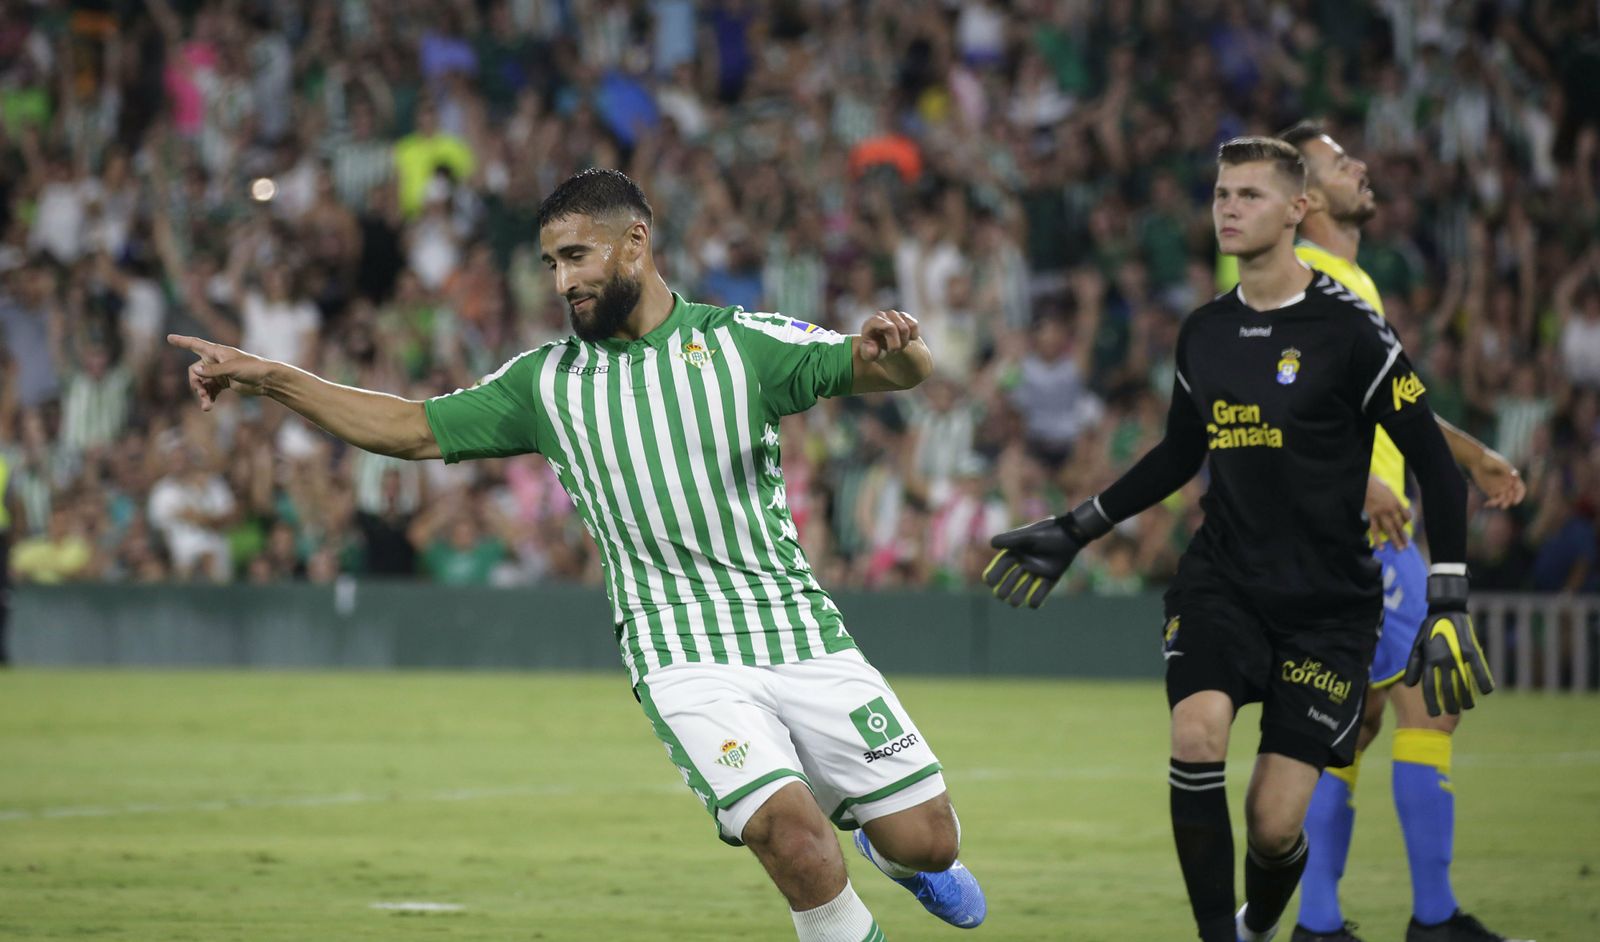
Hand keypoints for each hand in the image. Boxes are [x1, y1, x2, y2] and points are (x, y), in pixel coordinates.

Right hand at [167, 334, 275, 410]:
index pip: (195, 344)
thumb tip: (194, 370)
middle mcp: (215, 360)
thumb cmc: (251, 368)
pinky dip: (209, 398)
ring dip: (202, 394)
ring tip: (206, 406)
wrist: (266, 380)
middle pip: (195, 371)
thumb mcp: (231, 368)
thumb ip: (212, 370)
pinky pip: (210, 390)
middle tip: (202, 394)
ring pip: (202, 383)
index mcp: (216, 351)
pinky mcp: (223, 383)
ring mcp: (219, 372)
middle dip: (196, 384)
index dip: (182, 341)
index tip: (169, 337)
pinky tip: (208, 406)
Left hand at [857, 310, 918, 361]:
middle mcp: (881, 315)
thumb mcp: (870, 356)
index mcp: (869, 324)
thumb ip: (869, 353)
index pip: (876, 321)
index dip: (884, 334)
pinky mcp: (904, 316)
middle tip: (893, 352)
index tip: (892, 349)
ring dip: (904, 341)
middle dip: (896, 344)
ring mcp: (893, 315)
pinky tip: (907, 339)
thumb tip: (872, 349)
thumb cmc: (876, 351)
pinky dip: (913, 335)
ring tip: (899, 346)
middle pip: (893, 328)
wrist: (887, 348)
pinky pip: (913, 325)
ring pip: (905, 328)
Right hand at [984, 517, 1085, 608]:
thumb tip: (991, 544)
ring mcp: (1035, 575)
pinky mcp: (1048, 580)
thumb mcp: (1028, 535)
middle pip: (1006, 585)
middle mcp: (1022, 566)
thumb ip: (1011, 539)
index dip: (992, 576)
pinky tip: (1032, 601)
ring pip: (1020, 594)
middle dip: (1003, 590)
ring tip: (1015, 601)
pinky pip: (1038, 597)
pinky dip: (1034, 601)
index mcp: (1014, 555)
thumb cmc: (1047, 533)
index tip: (990, 581)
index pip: (998, 569)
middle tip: (1003, 594)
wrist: (1069, 536)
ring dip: (1016, 598)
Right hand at [1364, 474, 1410, 548]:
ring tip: (1399, 549)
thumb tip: (1395, 506)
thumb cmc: (1376, 484)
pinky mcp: (1371, 516)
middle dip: (1403, 536)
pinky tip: (1380, 547)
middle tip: (1406, 546)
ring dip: (1395, 540)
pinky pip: (1375, 529)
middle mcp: (1390, 510)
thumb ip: (1393, 499)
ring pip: (1389, 529)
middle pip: (1399, 525)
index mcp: (1396, 502)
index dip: (1407, 521)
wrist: (1364, 484)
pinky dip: (1377, 539)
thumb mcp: (1389, 490)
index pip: (1406, 515)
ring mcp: (1381, 514)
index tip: (1405, 524)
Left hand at [1403, 575, 1494, 715]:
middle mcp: (1442, 660)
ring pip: (1463, 682)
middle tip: (1451, 714)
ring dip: (1466, 697)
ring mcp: (1457, 655)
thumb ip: (1413, 665)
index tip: (1433, 714)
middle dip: (1449, 704)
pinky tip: (1487, 691)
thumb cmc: (1429, 629)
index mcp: (1429, 660)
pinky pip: (1478, 668)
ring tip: (1468, 707)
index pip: (1429, 686)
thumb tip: (1409, 684)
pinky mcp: (1471, 649)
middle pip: (1447, 688)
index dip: (1431, 701)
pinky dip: (1483, 679)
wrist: (1444, 610)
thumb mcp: (1417, 646)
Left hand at [1470, 448, 1525, 508]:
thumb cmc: (1490, 460)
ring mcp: (1500, 488)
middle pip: (1511, 496)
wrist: (1477, 460)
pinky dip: (1491, 503)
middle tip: (1502, 505)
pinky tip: (1486, 504)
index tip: (1515, 502)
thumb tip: (1515, 475)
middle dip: (1508, 502)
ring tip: (1491, 503)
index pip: (1520, 489)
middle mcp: (1508, 484)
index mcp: (1513, 478)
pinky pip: (1493, 500)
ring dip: (1499, 503)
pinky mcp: (1491, 491)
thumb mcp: (1499, 464)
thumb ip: (1506, 470)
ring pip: (1503, 499)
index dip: (1520, 496)